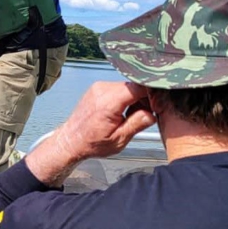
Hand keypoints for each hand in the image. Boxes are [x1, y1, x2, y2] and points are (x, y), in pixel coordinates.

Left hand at [26, 81, 155, 186]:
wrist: (71, 140)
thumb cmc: (92, 143)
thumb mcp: (118, 140)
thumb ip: (137, 124)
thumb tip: (152, 114)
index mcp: (108, 103)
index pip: (138, 87)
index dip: (152, 95)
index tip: (156, 106)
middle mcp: (102, 90)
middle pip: (134, 85)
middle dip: (144, 98)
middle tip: (145, 115)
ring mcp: (99, 87)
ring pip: (128, 86)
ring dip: (135, 98)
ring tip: (131, 116)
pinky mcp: (98, 88)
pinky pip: (119, 88)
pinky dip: (126, 97)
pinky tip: (123, 111)